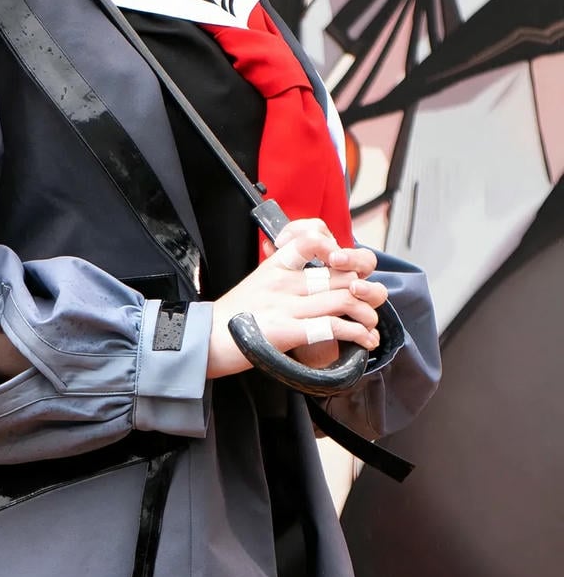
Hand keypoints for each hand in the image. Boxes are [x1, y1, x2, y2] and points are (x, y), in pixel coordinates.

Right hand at [207, 218, 387, 379]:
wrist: (205, 340)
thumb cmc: (232, 317)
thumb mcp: (257, 284)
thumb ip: (284, 277)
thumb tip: (315, 278)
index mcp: (275, 266)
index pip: (311, 237)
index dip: (336, 246)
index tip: (342, 263)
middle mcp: (283, 281)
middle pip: (341, 273)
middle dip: (367, 288)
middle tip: (371, 302)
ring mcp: (285, 305)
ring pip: (345, 297)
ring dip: (367, 312)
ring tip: (369, 324)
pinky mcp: (287, 331)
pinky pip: (333, 326)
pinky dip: (357, 333)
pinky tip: (364, 340)